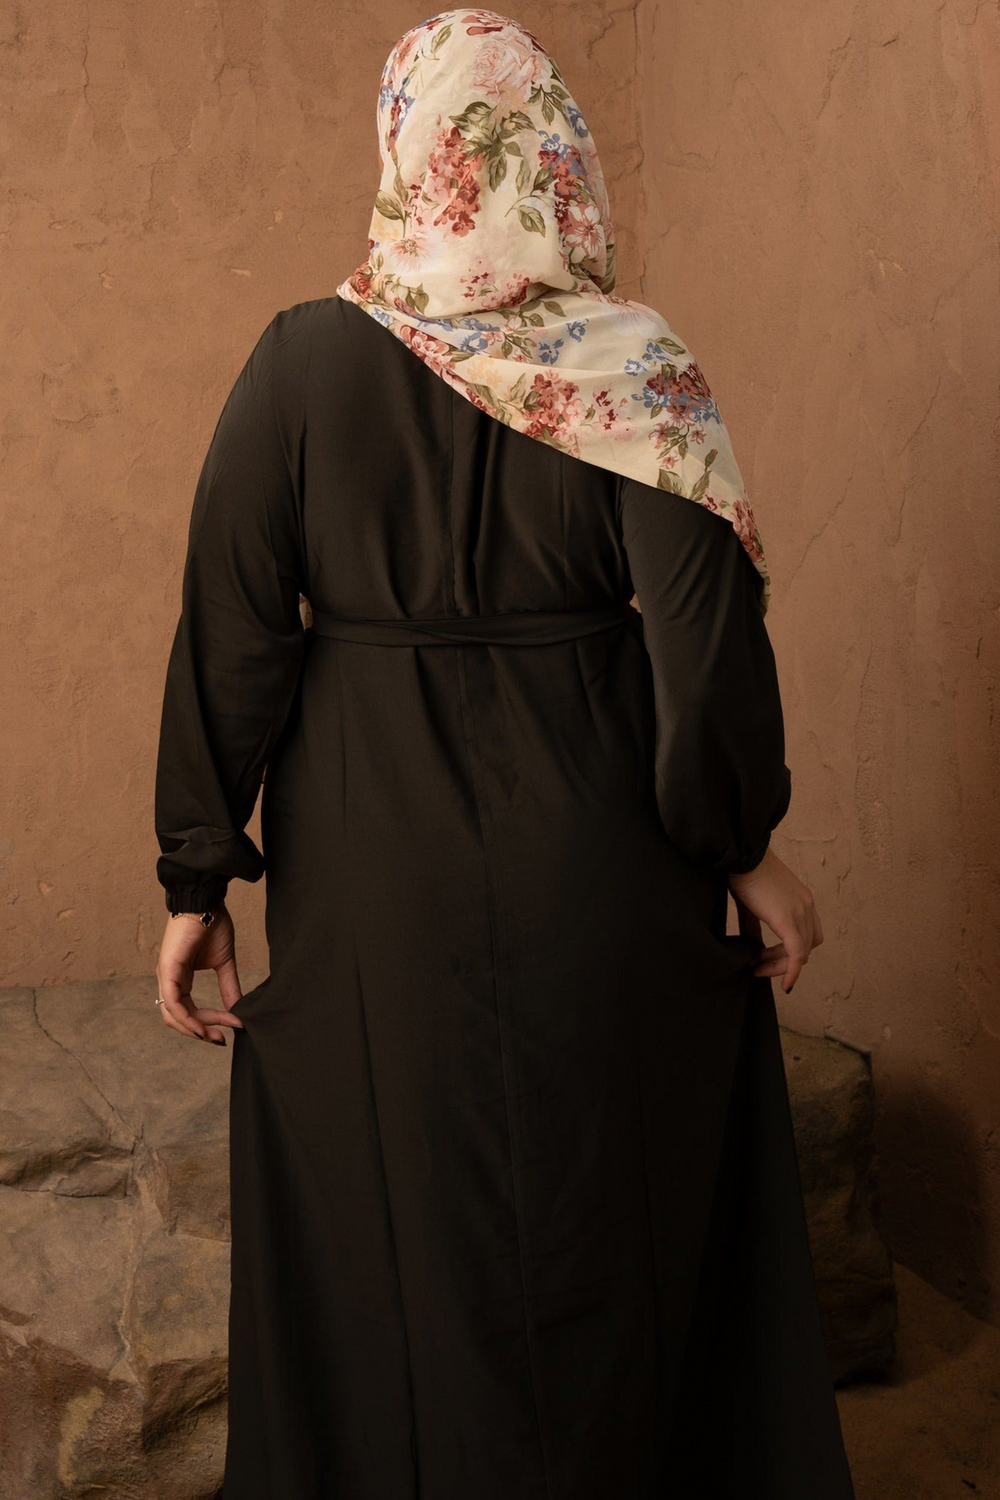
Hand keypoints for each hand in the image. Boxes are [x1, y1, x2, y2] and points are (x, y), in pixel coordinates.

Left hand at [155, 906, 245, 1043]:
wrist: (206, 902)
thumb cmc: (213, 925)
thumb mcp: (224, 963)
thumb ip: (229, 986)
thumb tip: (238, 1009)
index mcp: (179, 979)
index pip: (188, 1011)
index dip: (208, 1023)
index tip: (232, 1026)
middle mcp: (168, 980)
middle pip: (177, 1019)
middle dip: (200, 1032)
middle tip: (222, 1038)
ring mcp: (165, 976)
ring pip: (172, 1016)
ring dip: (194, 1029)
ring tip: (216, 1035)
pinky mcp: (167, 970)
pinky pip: (172, 1003)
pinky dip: (187, 1019)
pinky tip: (202, 1027)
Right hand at [727, 846, 823, 994]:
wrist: (740, 855)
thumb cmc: (741, 872)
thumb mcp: (751, 903)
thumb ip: (754, 926)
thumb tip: (750, 946)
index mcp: (801, 899)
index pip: (805, 933)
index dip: (788, 951)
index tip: (763, 957)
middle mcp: (807, 906)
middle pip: (806, 946)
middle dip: (782, 961)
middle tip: (758, 967)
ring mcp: (801, 913)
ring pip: (801, 953)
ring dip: (781, 966)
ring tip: (757, 969)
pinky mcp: (789, 920)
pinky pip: (797, 955)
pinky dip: (791, 971)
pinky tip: (783, 984)